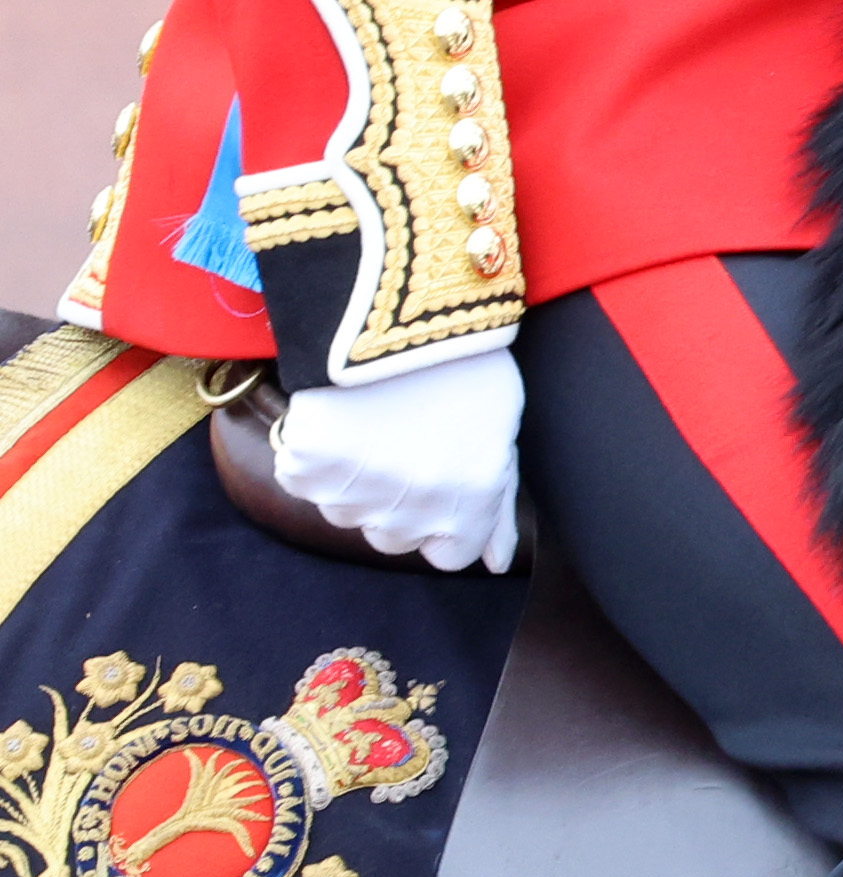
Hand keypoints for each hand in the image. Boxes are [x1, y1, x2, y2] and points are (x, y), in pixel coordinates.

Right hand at [273, 348, 524, 572]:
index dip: (450, 521)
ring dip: (359, 483)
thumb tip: (494, 563)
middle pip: (396, 537)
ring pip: (348, 513)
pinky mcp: (305, 469)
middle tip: (409, 441)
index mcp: (467, 504)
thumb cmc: (466, 364)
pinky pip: (306, 481)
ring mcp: (351, 496)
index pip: (450, 556)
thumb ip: (498, 505)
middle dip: (403, 503)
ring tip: (378, 420)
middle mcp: (409, 513)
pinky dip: (318, 457)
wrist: (402, 313)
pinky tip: (342, 415)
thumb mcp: (502, 431)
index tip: (446, 483)